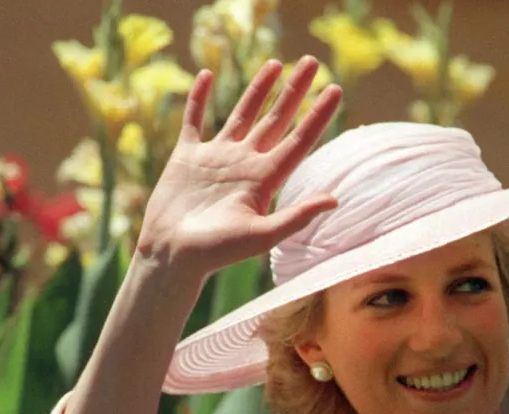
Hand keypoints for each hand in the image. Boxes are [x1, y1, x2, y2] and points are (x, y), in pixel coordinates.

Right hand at [135, 56, 342, 277]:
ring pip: (242, 114)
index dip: (318, 115)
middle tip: (312, 62)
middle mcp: (244, 164)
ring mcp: (216, 158)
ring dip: (258, 89)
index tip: (336, 89)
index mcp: (264, 179)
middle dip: (294, 91)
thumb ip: (296, 217)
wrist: (172, 256)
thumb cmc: (216, 253)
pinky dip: (198, 98)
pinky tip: (207, 75)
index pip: (299, 140)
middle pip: (276, 119)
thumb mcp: (261, 237)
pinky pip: (194, 120)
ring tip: (275, 64)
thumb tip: (335, 200)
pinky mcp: (187, 157)